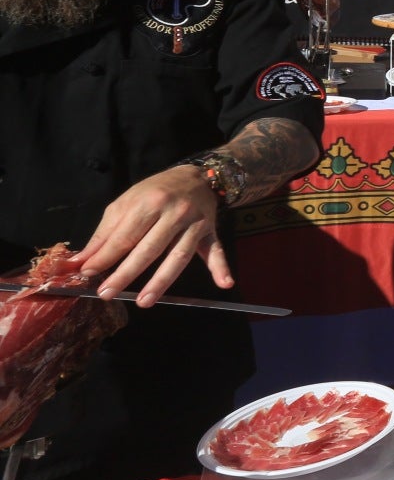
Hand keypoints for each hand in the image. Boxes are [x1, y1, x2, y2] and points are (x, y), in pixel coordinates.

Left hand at [74, 166, 232, 305]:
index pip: (125, 236)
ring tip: (143, 302)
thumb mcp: (126, 204)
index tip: (87, 274)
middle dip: (126, 273)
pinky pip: (216, 251)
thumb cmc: (155, 192)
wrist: (196, 177)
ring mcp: (195, 224)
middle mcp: (174, 213)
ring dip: (162, 281)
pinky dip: (221, 267)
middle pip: (149, 249)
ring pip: (178, 256)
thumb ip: (105, 233)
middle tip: (106, 294)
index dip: (105, 257)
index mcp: (150, 203)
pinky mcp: (210, 232)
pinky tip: (224, 283)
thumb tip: (82, 260)